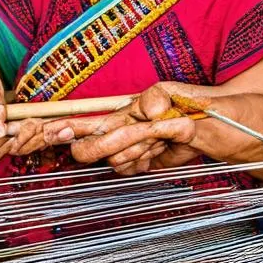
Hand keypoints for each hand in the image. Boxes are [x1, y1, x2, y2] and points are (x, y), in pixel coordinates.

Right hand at [66, 84, 202, 174]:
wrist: (207, 126)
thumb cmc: (187, 104)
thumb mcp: (172, 92)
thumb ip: (156, 98)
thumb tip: (149, 112)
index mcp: (116, 112)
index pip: (79, 122)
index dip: (60, 128)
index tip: (55, 130)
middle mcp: (116, 132)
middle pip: (90, 149)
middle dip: (117, 143)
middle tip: (150, 132)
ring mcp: (127, 150)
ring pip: (115, 161)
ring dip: (143, 148)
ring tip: (163, 136)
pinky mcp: (141, 164)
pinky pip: (130, 171)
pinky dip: (146, 160)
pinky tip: (162, 148)